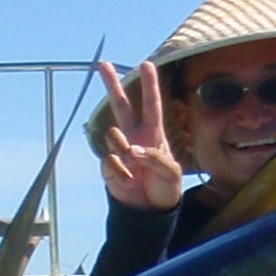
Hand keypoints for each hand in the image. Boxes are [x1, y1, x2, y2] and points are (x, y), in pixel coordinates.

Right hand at [93, 61, 182, 211]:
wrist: (149, 210)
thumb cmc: (165, 188)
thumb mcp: (172, 173)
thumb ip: (157, 158)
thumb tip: (132, 150)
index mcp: (153, 134)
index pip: (152, 105)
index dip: (150, 85)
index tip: (147, 64)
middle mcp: (134, 136)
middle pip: (122, 105)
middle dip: (112, 84)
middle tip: (103, 64)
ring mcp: (120, 150)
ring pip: (113, 133)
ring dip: (123, 147)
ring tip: (135, 167)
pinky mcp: (109, 166)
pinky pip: (109, 160)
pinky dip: (121, 172)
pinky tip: (129, 181)